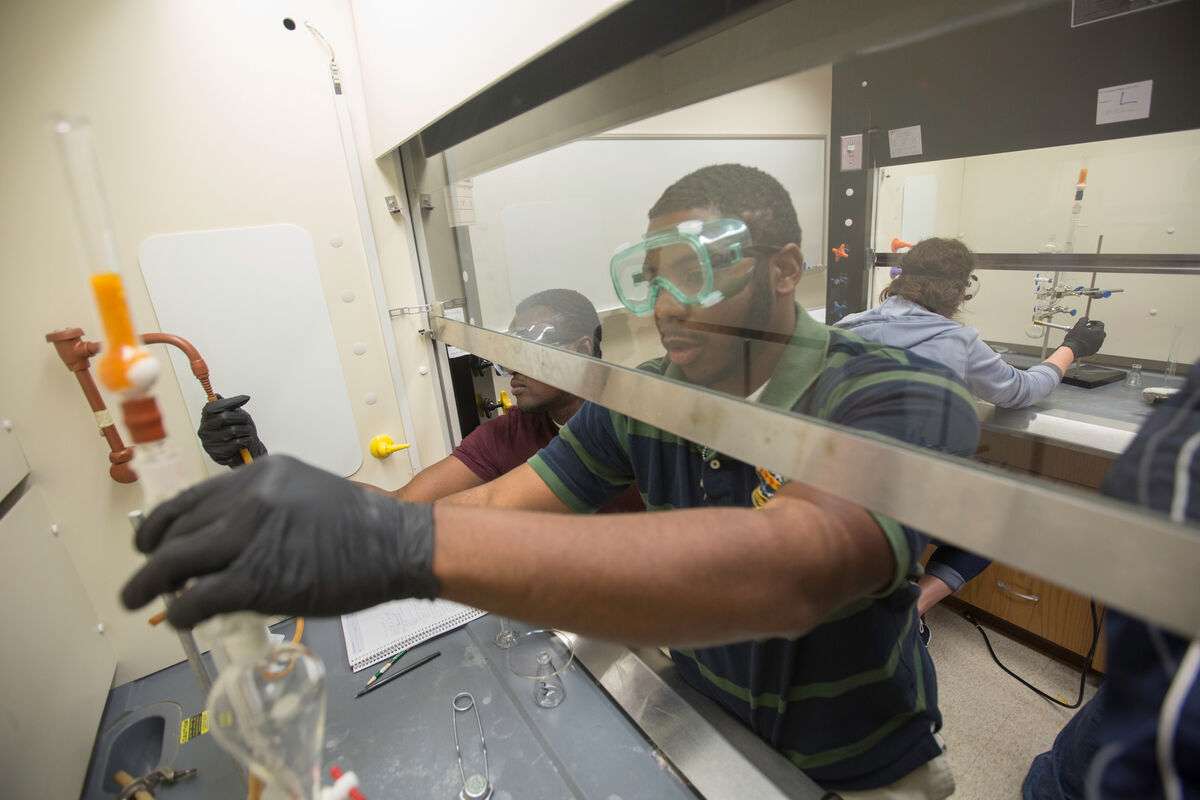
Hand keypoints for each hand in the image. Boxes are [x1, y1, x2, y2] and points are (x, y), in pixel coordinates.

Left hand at [121, 455, 437, 627]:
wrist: (394, 545)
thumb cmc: (358, 527)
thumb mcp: (302, 494)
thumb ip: (260, 508)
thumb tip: (224, 541)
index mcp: (259, 474)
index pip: (190, 498)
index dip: (162, 524)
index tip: (151, 540)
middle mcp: (249, 497)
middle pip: (178, 529)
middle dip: (152, 556)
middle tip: (143, 576)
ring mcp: (250, 536)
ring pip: (175, 561)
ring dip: (149, 583)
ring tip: (138, 597)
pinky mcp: (256, 578)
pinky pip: (198, 597)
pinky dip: (181, 611)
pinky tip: (179, 619)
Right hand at [198, 394, 267, 466]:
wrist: (240, 453)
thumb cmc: (236, 431)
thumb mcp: (232, 415)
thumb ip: (228, 405)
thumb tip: (229, 396)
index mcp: (206, 419)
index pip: (213, 407)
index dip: (230, 402)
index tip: (245, 398)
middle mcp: (204, 430)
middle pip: (224, 417)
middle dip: (242, 417)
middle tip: (247, 420)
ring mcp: (210, 443)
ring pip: (233, 431)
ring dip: (246, 430)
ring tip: (247, 432)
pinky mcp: (218, 455)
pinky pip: (237, 443)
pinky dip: (246, 441)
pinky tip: (245, 441)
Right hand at [1062, 317, 1105, 358]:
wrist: (1072, 349)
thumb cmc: (1075, 338)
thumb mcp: (1079, 325)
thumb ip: (1084, 319)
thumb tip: (1086, 319)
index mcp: (1098, 332)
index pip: (1100, 323)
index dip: (1094, 321)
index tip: (1089, 322)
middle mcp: (1100, 339)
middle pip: (1100, 331)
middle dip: (1094, 328)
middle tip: (1087, 328)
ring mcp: (1097, 345)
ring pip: (1097, 338)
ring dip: (1092, 335)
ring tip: (1084, 335)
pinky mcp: (1093, 350)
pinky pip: (1094, 344)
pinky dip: (1090, 342)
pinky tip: (1083, 341)